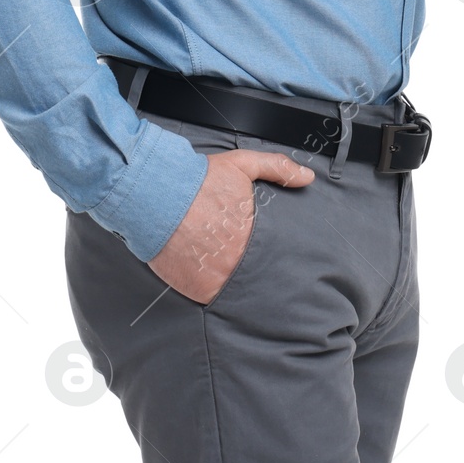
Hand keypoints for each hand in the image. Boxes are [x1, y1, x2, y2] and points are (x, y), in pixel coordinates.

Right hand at [149, 149, 313, 303]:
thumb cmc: (197, 180)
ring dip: (234, 282)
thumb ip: (277, 168)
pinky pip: (211, 297)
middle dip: (256, 270)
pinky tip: (208, 276)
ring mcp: (217, 277)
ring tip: (227, 271)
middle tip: (244, 261)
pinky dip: (210, 290)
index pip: (275, 253)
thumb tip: (308, 177)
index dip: (273, 254)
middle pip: (258, 274)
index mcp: (254, 232)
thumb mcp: (242, 165)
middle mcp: (238, 259)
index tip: (271, 254)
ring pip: (236, 289)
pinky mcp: (195, 288)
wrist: (155, 194)